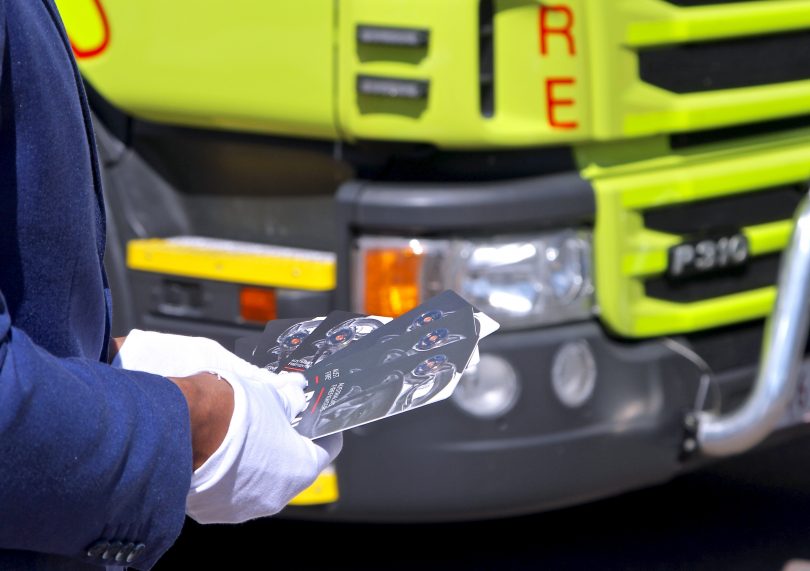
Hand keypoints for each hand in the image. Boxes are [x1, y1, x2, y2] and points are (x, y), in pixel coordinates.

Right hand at [114, 329, 341, 522]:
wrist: (181, 428)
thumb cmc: (231, 411)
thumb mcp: (271, 394)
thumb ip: (289, 399)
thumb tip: (296, 394)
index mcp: (301, 469)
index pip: (326, 450)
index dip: (322, 431)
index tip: (317, 421)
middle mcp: (276, 497)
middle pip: (291, 468)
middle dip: (285, 446)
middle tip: (275, 422)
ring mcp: (242, 508)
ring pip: (258, 482)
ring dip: (255, 462)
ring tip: (242, 436)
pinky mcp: (212, 511)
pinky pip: (228, 491)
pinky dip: (228, 475)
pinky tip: (218, 451)